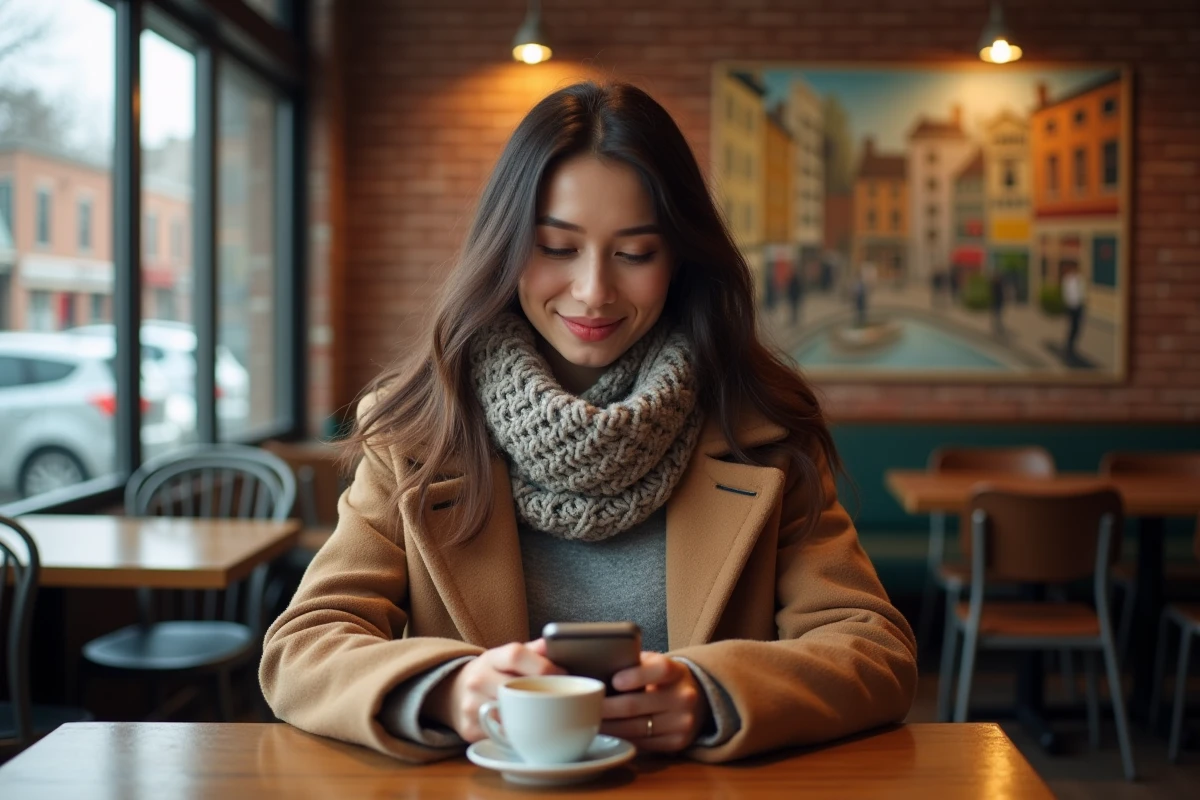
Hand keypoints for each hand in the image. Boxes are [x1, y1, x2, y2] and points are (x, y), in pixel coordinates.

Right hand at [424, 639, 563, 741]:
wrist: (452, 692)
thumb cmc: (491, 673)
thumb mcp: (505, 656)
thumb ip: (533, 651)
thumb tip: (555, 644)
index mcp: (490, 658)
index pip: (515, 655)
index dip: (543, 665)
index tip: (561, 674)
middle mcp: (477, 680)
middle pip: (515, 688)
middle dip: (541, 695)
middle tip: (558, 699)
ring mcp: (471, 705)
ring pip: (510, 716)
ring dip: (530, 718)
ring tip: (543, 715)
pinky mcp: (470, 729)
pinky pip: (502, 736)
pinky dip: (517, 735)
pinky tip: (524, 729)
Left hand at [600, 653, 709, 752]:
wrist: (698, 699)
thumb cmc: (663, 678)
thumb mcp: (655, 662)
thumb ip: (634, 661)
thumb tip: (596, 665)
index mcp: (676, 671)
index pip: (658, 670)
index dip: (635, 676)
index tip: (614, 681)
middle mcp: (683, 697)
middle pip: (635, 705)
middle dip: (605, 708)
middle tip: (584, 707)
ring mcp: (682, 723)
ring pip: (634, 728)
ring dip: (608, 727)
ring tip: (589, 722)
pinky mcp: (677, 742)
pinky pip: (641, 743)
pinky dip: (621, 739)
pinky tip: (608, 733)